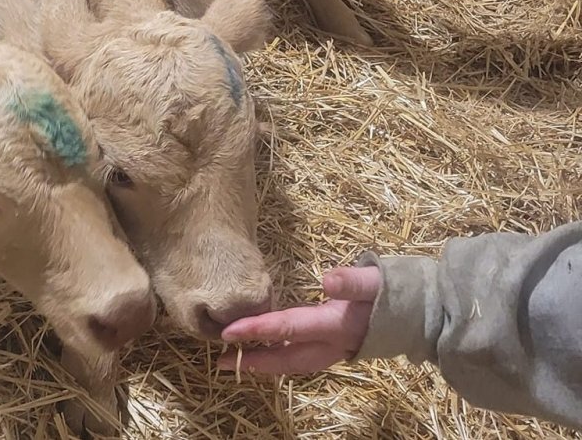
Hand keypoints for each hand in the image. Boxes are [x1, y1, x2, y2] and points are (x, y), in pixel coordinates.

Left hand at [216, 266, 380, 373]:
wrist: (422, 316)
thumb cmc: (395, 292)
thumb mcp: (377, 281)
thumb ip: (354, 281)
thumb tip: (327, 279)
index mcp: (337, 325)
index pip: (289, 328)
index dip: (257, 330)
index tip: (228, 332)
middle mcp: (333, 344)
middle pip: (287, 358)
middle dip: (253, 361)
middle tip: (221, 361)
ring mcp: (335, 351)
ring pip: (294, 363)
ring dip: (265, 364)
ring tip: (236, 362)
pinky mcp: (336, 349)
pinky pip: (302, 358)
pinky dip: (281, 359)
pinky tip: (265, 354)